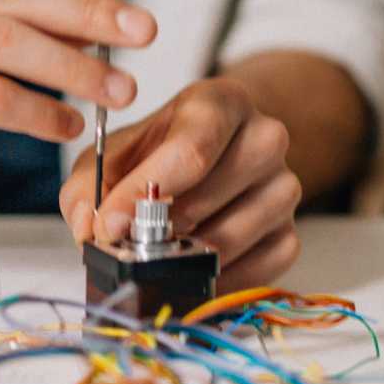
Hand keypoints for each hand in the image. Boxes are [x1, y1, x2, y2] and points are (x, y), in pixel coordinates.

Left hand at [60, 78, 302, 291]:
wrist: (218, 153)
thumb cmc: (162, 150)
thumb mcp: (118, 150)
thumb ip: (91, 184)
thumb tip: (91, 227)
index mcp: (223, 102)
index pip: (191, 150)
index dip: (143, 193)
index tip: (109, 225)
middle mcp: (266, 138)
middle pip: (208, 199)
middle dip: (157, 231)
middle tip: (126, 243)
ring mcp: (285, 186)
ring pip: (229, 240)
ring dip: (183, 257)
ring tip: (157, 253)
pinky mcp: (292, 231)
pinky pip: (255, 271)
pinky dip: (216, 281)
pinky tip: (191, 270)